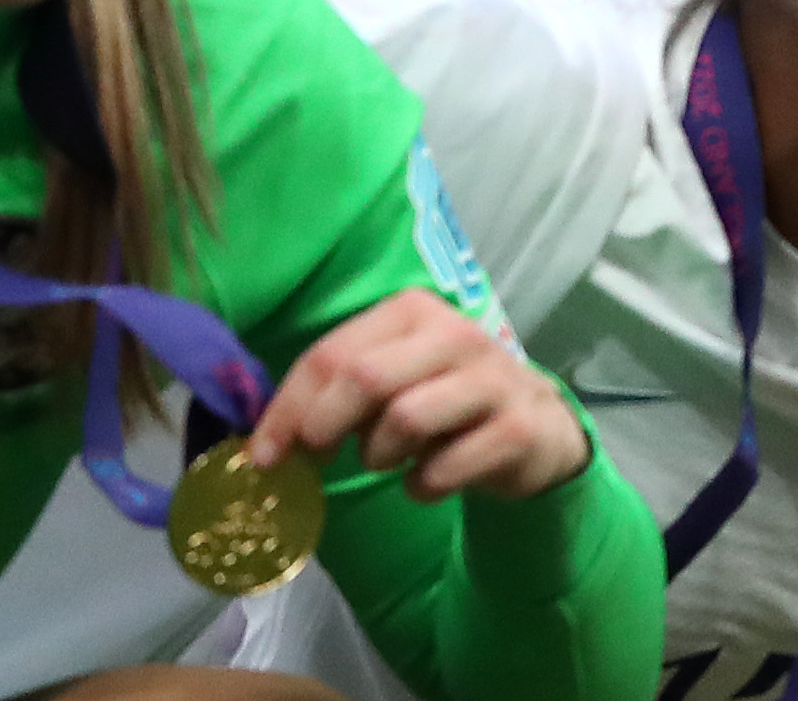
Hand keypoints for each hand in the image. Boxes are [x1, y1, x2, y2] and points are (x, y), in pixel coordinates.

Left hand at [244, 291, 589, 500]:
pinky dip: (422, 486)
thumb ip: (335, 394)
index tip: (263, 457)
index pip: (332, 354)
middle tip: (318, 458)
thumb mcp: (389, 382)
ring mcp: (493, 379)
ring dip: (380, 455)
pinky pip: (445, 467)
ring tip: (388, 460)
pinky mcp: (518, 427)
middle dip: (326, 426)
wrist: (535, 427)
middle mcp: (457, 334)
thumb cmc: (441, 402)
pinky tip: (426, 481)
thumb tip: (262, 441)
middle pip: (366, 378)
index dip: (287, 409)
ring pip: (406, 417)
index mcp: (414, 312)